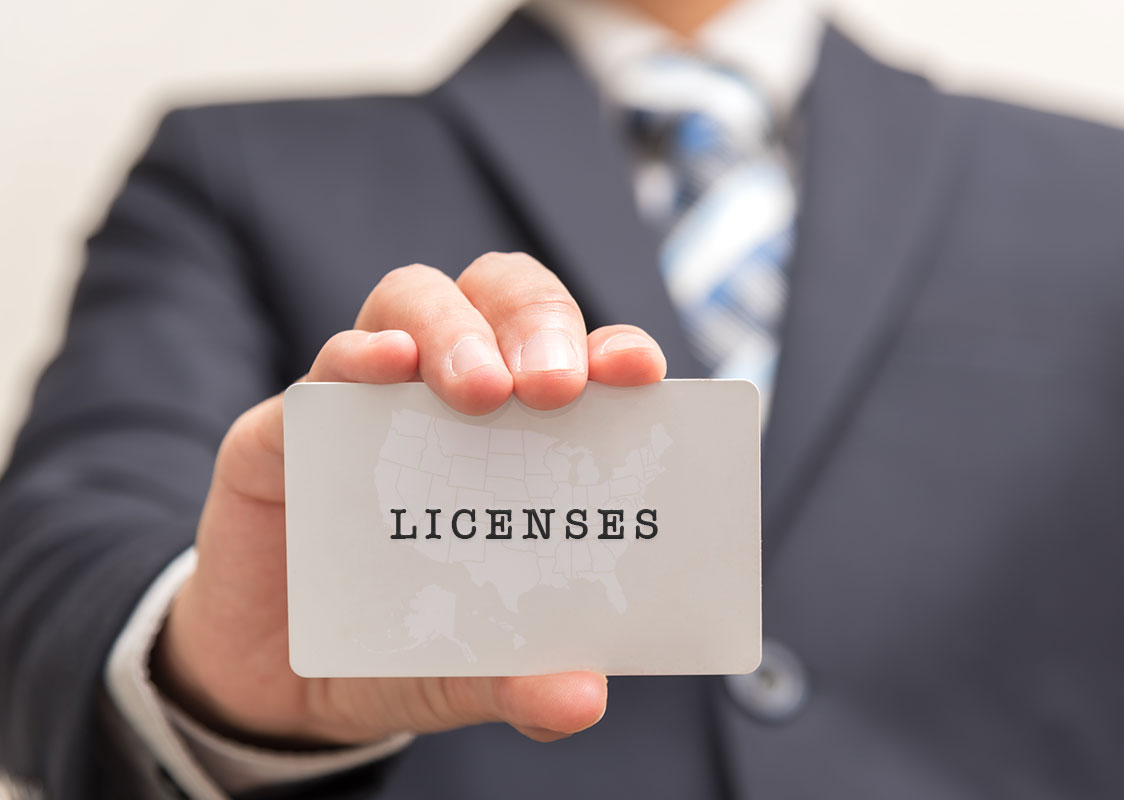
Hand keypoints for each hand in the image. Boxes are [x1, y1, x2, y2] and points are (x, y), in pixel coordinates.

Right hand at [152, 252, 666, 746]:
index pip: (581, 359)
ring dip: (455, 331)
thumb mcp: (467, 674)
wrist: (280, 683)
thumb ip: (522, 680)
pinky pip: (323, 368)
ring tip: (480, 390)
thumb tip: (584, 697)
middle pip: (504, 299)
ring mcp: (370, 400)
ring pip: (416, 301)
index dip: (613, 350)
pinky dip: (357, 357)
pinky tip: (384, 367)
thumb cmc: (400, 648)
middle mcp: (453, 398)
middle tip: (553, 385)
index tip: (639, 373)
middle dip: (537, 322)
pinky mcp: (289, 425)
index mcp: (524, 436)